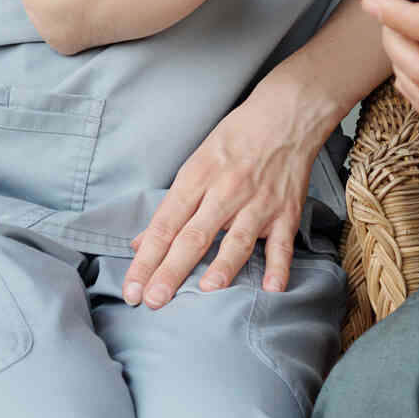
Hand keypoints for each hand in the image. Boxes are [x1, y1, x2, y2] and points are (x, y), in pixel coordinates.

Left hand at [122, 88, 322, 307]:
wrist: (285, 116)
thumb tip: (140, 243)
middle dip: (171, 270)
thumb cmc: (235, 139)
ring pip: (237, 239)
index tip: (132, 287)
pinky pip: (282, 243)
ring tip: (206, 293)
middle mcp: (225, 191)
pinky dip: (279, 267)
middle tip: (152, 301)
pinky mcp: (286, 212)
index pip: (165, 224)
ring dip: (222, 267)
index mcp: (197, 177)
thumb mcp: (195, 163)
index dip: (147, 258)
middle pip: (194, 236)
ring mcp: (258, 203)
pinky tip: (272, 289)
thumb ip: (171, 207)